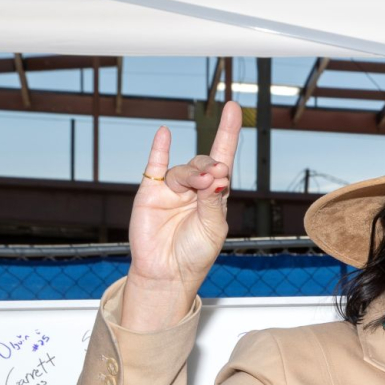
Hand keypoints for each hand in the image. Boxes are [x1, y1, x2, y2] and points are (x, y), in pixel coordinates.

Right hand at [120, 100, 241, 330]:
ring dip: (193, 172)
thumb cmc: (194, 254)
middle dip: (211, 167)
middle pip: (205, 163)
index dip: (228, 134)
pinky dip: (160, 149)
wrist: (166, 274)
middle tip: (216, 176)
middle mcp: (194, 189)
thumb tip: (216, 175)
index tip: (234, 109)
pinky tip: (165, 134)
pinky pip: (155, 166)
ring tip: (201, 183)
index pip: (223, 160)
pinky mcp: (150, 193)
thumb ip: (214, 202)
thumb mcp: (213, 229)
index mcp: (215, 196)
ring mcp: (172, 190)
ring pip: (184, 169)